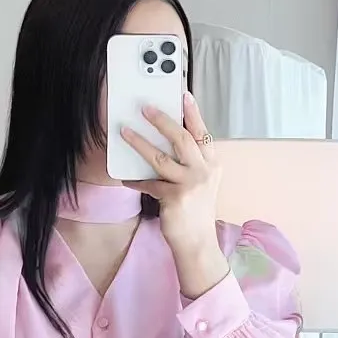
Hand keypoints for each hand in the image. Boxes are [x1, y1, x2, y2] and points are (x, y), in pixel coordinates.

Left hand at [121, 93, 228, 297]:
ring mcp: (190, 185)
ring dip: (140, 143)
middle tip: (145, 107)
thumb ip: (190, 163)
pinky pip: (149, 183)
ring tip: (124, 132)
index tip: (182, 94)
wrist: (198, 243)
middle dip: (162, 120)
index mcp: (212, 164)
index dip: (193, 112)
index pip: (202, 132)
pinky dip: (135, 180)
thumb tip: (164, 140)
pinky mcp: (174, 199)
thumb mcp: (201, 183)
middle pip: (182, 138)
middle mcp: (204, 171)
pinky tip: (125, 177)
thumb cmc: (196, 211)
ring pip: (161, 158)